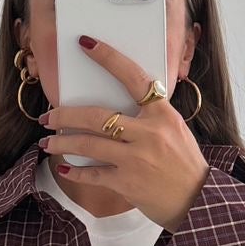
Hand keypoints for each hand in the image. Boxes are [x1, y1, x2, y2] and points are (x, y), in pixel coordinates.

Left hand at [39, 36, 209, 232]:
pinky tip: (64, 169)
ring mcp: (136, 159)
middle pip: (97, 116)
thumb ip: (149, 117)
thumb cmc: (184, 164)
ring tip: (47, 141)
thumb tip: (115, 107)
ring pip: (88, 145)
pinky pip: (93, 174)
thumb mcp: (175, 130)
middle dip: (66, 115)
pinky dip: (75, 172)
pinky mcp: (127, 183)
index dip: (108, 58)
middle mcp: (148, 134)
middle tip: (48, 116)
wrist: (197, 201)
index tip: (87, 44)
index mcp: (162, 114)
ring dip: (62, 142)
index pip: (133, 77)